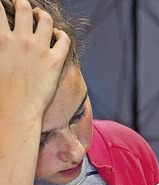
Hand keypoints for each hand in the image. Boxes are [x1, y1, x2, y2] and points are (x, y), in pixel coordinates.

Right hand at [0, 0, 69, 118]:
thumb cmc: (0, 91)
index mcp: (1, 39)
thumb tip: (2, 41)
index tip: (3, 6)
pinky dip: (60, 34)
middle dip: (22, 3)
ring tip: (39, 15)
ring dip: (42, 14)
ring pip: (45, 19)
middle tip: (21, 5)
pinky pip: (63, 39)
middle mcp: (21, 39)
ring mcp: (40, 49)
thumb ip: (0, 45)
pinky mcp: (56, 61)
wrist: (16, 110)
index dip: (1, 5)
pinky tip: (57, 35)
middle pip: (24, 8)